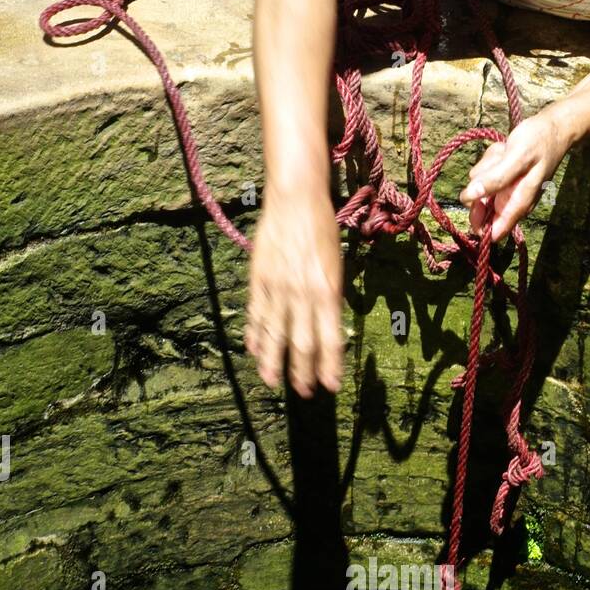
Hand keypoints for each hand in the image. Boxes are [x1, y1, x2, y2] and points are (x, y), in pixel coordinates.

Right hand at [244, 186, 343, 397]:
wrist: (294, 198)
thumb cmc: (322, 230)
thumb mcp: (336, 266)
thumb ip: (331, 299)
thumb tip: (327, 330)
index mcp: (327, 291)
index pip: (329, 339)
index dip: (329, 365)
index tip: (330, 386)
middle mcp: (302, 294)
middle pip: (301, 343)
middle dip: (302, 372)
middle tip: (303, 392)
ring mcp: (277, 288)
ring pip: (274, 334)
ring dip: (273, 361)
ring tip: (272, 382)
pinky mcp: (258, 279)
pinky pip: (256, 314)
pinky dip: (254, 334)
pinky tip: (253, 350)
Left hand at [459, 103, 574, 242]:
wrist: (555, 128)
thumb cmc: (540, 142)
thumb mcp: (517, 158)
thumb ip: (495, 179)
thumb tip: (468, 198)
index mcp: (517, 206)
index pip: (490, 233)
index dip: (478, 218)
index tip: (476, 196)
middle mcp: (510, 203)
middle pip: (480, 207)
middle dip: (482, 182)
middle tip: (498, 161)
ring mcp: (505, 191)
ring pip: (480, 185)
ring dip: (488, 166)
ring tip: (505, 152)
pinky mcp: (502, 179)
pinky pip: (485, 173)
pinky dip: (491, 160)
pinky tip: (505, 150)